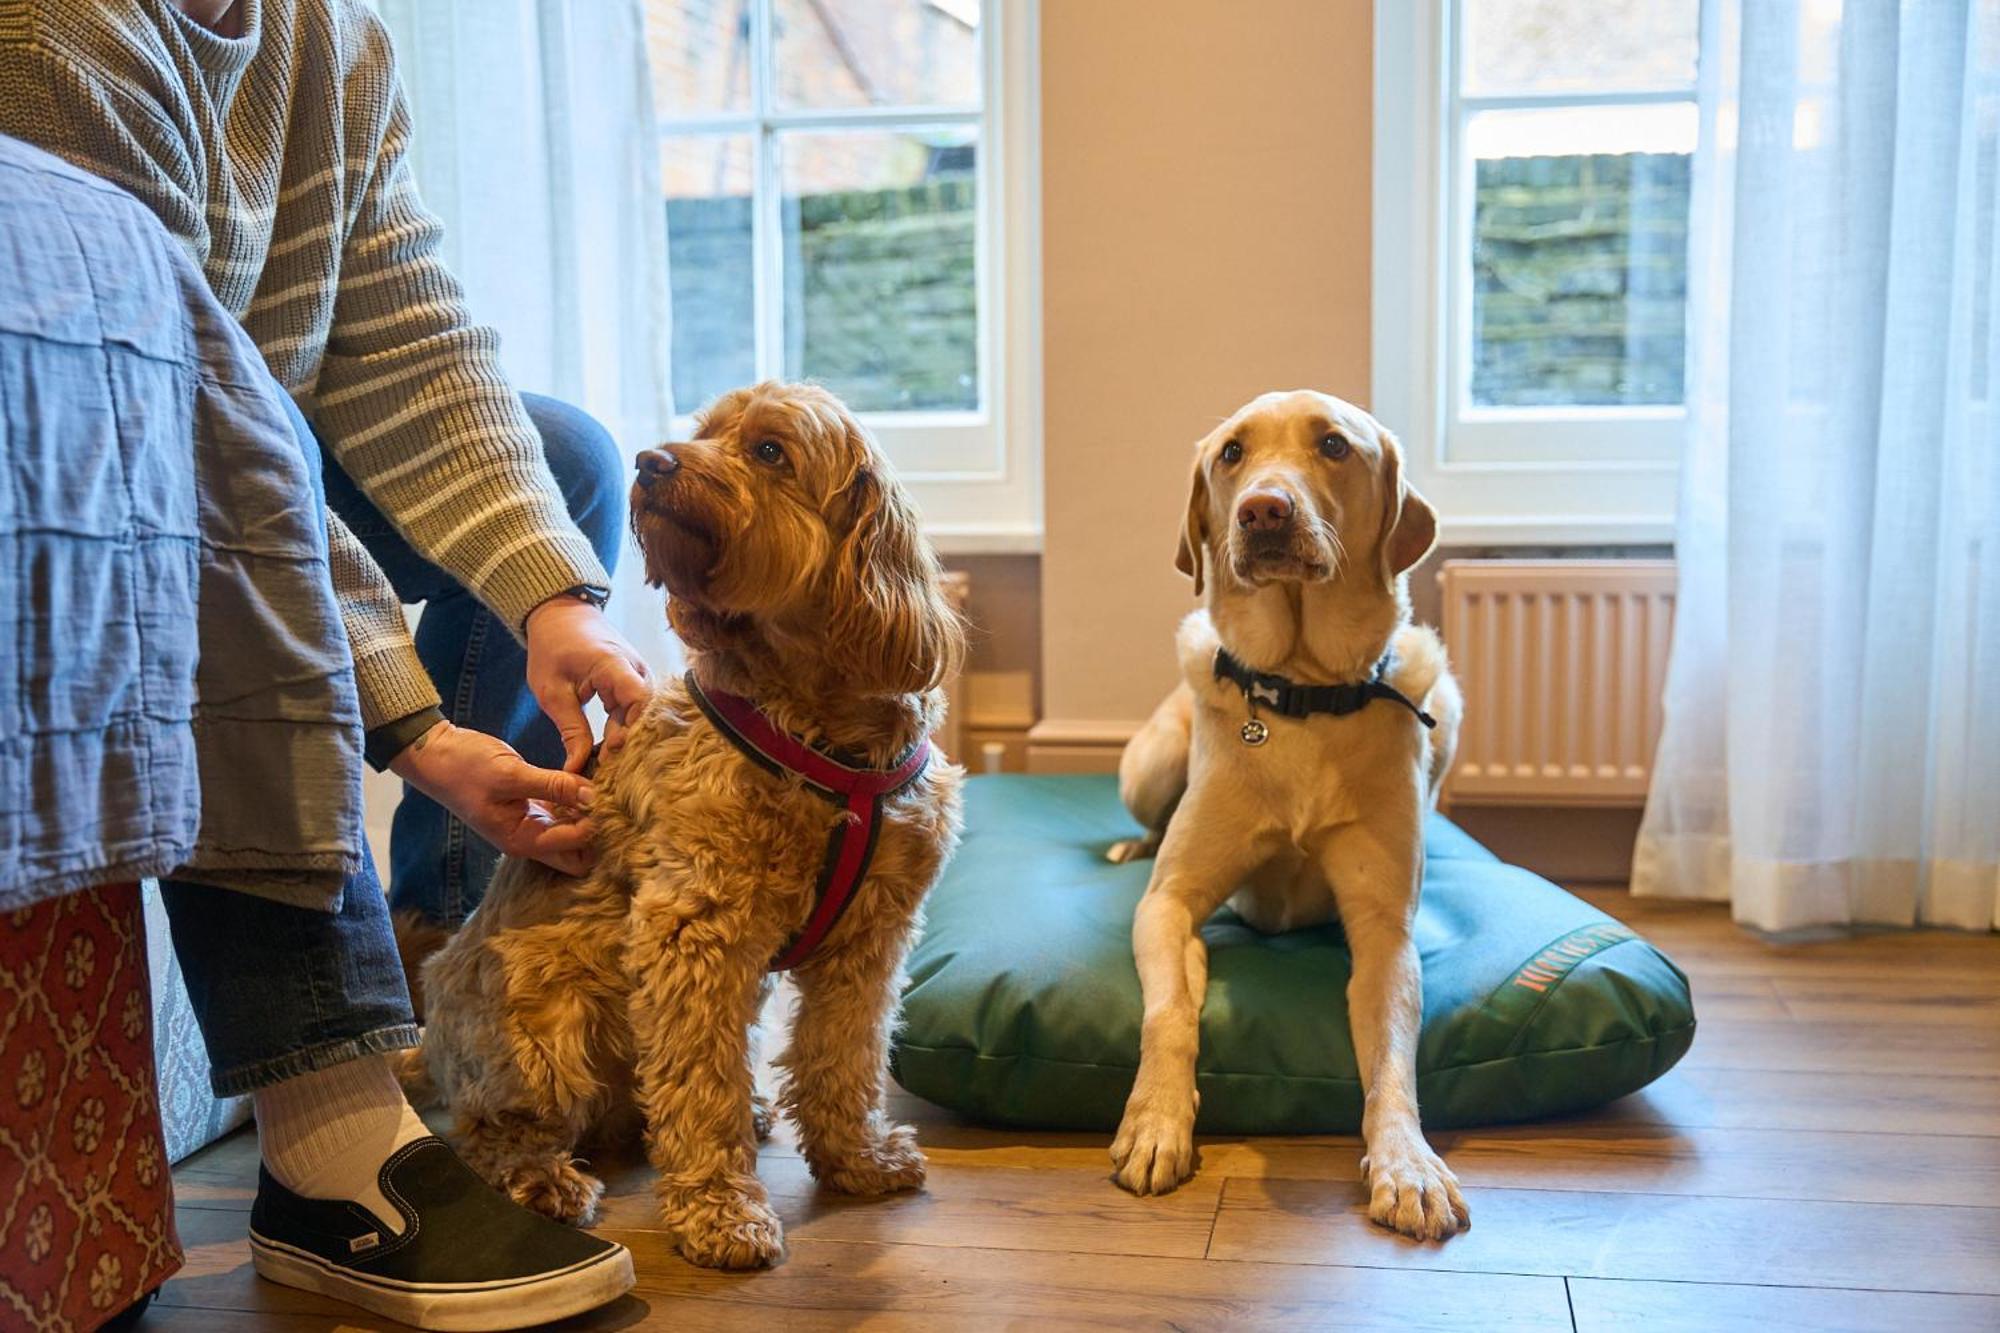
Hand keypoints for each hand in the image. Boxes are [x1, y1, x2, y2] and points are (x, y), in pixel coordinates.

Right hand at [390, 721, 597, 875]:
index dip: (597, 825)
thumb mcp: (511, 774)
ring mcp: (531, 821)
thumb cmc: (465, 766)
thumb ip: (554, 786)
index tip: (611, 796)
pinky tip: (592, 777)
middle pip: (579, 852)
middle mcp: (530, 838)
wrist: (435, 753)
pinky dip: (578, 797)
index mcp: (522, 841)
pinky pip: (564, 808)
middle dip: (599, 832)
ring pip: (574, 828)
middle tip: (615, 799)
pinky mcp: (533, 803)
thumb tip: (594, 797)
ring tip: (609, 784)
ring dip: (590, 812)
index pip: (575, 848)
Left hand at [525, 595, 652, 771]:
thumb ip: (569, 729)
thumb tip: (577, 768)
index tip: (610, 753)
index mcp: (613, 663)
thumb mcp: (552, 692)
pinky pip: (636, 710)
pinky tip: (609, 749)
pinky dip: (624, 729)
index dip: (630, 729)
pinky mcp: (633, 681)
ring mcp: (637, 674)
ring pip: (642, 714)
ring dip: (627, 738)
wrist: (560, 615)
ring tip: (607, 765)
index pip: (639, 699)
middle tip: (608, 771)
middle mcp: (635, 668)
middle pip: (645, 711)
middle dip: (630, 742)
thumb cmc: (552, 647)